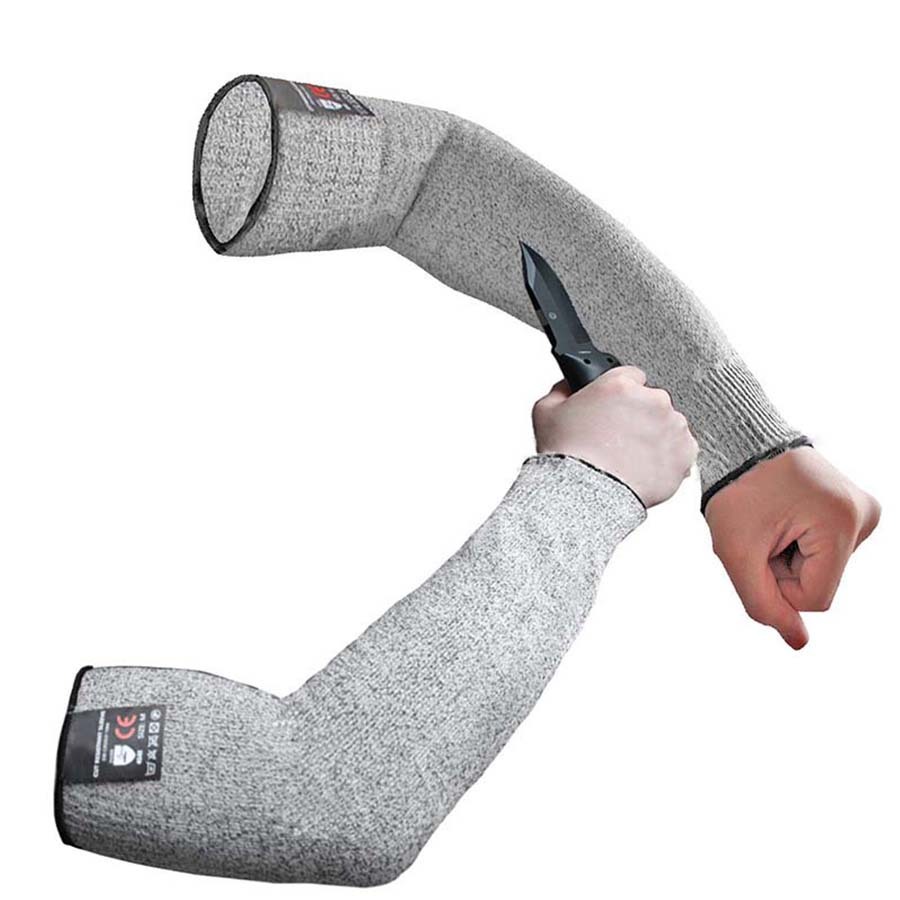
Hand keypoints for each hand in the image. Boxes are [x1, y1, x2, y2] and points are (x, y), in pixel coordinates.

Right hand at [532, 366, 697, 506]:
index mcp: (621, 385)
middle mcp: (651, 401)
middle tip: (617, 437)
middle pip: (651, 401)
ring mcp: (672, 427)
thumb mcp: (546, 412)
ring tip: (629, 456)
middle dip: (637, 416)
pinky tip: (643, 466)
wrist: (585, 495)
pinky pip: (681, 449)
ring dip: (654, 436)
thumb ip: (561, 389)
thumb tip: (568, 385)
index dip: (620, 393)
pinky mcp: (685, 453)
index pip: (631, 375)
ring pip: (667, 425)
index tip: (614, 407)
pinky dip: (667, 458)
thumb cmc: (568, 457)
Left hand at [704, 447, 880, 648]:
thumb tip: (798, 643)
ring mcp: (862, 510)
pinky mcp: (852, 509)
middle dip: (781, 567)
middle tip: (762, 527)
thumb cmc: (734, 491)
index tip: (758, 547)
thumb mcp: (736, 552)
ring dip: (786, 554)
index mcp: (842, 523)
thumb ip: (763, 604)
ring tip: (771, 517)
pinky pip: (821, 551)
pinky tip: (783, 514)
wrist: (740, 442)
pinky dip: (795, 542)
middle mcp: (864, 515)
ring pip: (819, 570)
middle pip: (819, 585)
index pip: (814, 599)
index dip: (776, 586)